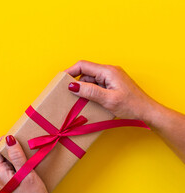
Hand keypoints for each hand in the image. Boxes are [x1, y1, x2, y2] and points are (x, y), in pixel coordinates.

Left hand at [0, 136, 59, 192]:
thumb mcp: (26, 173)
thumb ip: (17, 156)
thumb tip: (9, 139)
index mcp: (0, 174)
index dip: (1, 141)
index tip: (13, 136)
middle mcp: (0, 178)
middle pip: (0, 156)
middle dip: (10, 148)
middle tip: (23, 143)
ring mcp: (6, 183)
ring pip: (7, 163)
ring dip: (16, 156)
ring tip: (28, 153)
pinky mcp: (12, 186)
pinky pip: (13, 170)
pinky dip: (19, 164)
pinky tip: (30, 165)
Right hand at [65, 60, 184, 160]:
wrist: (147, 112)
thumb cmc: (131, 105)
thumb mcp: (108, 99)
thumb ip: (89, 91)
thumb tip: (72, 85)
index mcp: (108, 71)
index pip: (83, 65)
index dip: (70, 71)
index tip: (60, 81)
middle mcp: (109, 71)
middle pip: (86, 72)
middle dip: (76, 82)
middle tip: (67, 94)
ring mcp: (111, 78)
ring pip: (90, 80)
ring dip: (83, 89)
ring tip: (79, 101)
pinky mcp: (112, 85)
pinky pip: (96, 85)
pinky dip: (90, 92)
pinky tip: (89, 102)